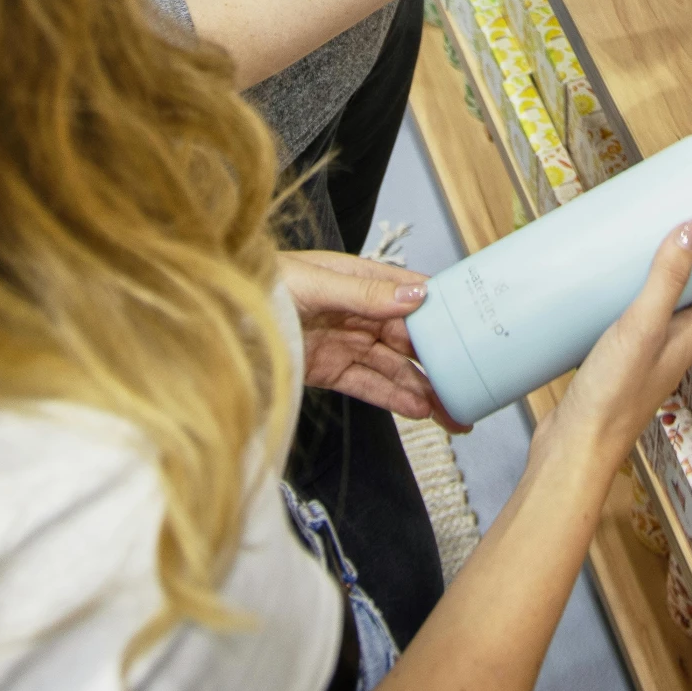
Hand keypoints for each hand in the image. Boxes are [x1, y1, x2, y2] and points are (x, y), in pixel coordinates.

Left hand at [278, 250, 468, 430]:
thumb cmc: (261, 285)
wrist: (218, 320)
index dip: (442, 313)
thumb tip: (417, 297)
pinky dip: (395, 398)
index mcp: (358, 279)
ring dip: (424, 388)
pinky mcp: (329, 370)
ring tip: (454, 411)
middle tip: (471, 387)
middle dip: (440, 361)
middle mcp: (357, 311)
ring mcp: (345, 342)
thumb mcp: (316, 283)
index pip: (410, 295)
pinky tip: (420, 410)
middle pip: (408, 338)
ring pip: (394, 367)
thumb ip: (367, 293)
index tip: (474, 331)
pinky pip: (370, 385)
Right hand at [539, 222, 691, 474]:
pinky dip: (616, 304)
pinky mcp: (609, 367)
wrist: (574, 448)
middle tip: (666, 228)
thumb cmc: (614, 394)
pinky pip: (621, 327)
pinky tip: (594, 292)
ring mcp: (638, 361)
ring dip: (649, 284)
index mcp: (686, 341)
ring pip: (653, 314)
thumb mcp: (643, 327)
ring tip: (630, 251)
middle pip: (688, 303)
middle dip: (684, 267)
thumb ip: (667, 280)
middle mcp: (668, 350)